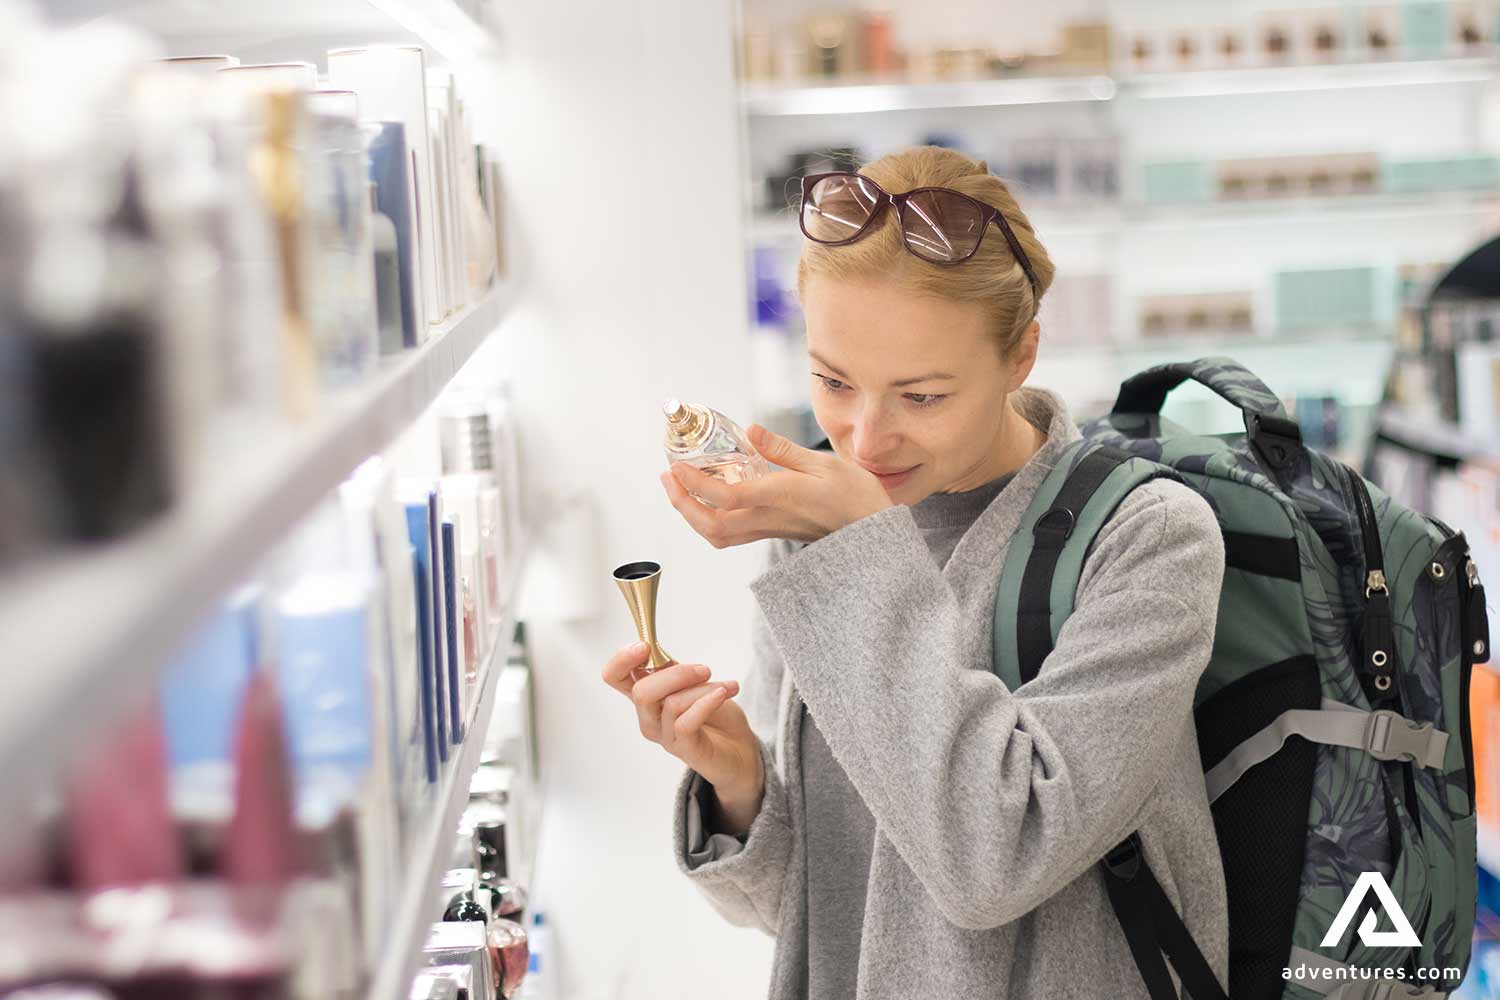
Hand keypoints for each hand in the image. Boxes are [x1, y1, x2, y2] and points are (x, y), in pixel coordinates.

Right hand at [600, 640, 764, 819]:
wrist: (741, 748)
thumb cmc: (716, 714)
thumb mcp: (694, 683)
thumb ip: (674, 670)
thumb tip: (654, 649)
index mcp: (648, 697)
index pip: (615, 677)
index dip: (622, 659)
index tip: (645, 645)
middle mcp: (650, 718)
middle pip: (641, 692)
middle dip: (675, 674)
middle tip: (704, 670)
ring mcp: (666, 736)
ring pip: (671, 704)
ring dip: (702, 689)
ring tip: (726, 686)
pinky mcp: (686, 750)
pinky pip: (687, 723)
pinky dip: (707, 702)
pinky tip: (724, 693)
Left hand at [659, 424, 892, 547]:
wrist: (871, 532)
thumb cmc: (854, 495)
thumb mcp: (822, 462)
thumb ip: (782, 448)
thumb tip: (752, 430)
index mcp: (779, 496)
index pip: (725, 496)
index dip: (694, 483)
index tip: (678, 466)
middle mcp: (768, 518)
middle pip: (711, 524)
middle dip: (682, 504)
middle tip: (668, 478)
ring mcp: (768, 530)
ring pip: (717, 535)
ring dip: (691, 516)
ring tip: (680, 489)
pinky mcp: (771, 533)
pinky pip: (730, 536)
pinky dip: (709, 521)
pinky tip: (707, 500)